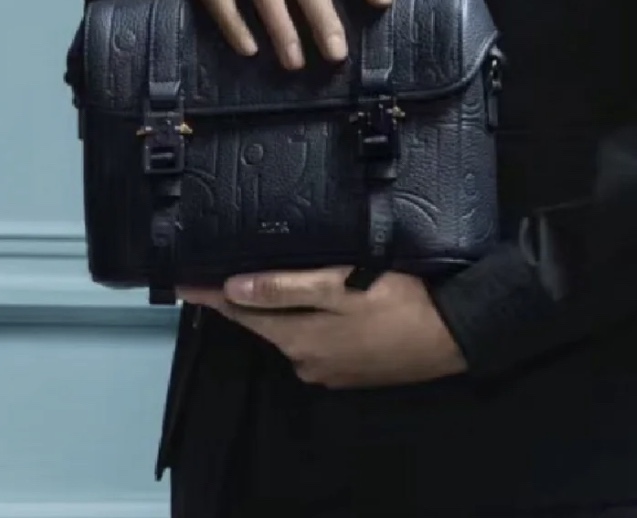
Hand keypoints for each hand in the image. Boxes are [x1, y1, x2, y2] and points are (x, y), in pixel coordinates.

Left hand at [178, 267, 466, 388]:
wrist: (454, 334)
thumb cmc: (398, 300)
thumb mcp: (341, 286)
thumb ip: (286, 288)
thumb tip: (233, 287)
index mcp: (297, 337)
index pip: (240, 312)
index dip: (211, 295)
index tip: (182, 281)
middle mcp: (305, 360)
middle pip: (265, 323)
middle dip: (247, 297)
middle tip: (230, 267)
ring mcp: (329, 369)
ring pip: (293, 331)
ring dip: (282, 307)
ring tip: (277, 274)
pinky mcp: (352, 369)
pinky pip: (318, 340)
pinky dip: (310, 320)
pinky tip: (323, 300)